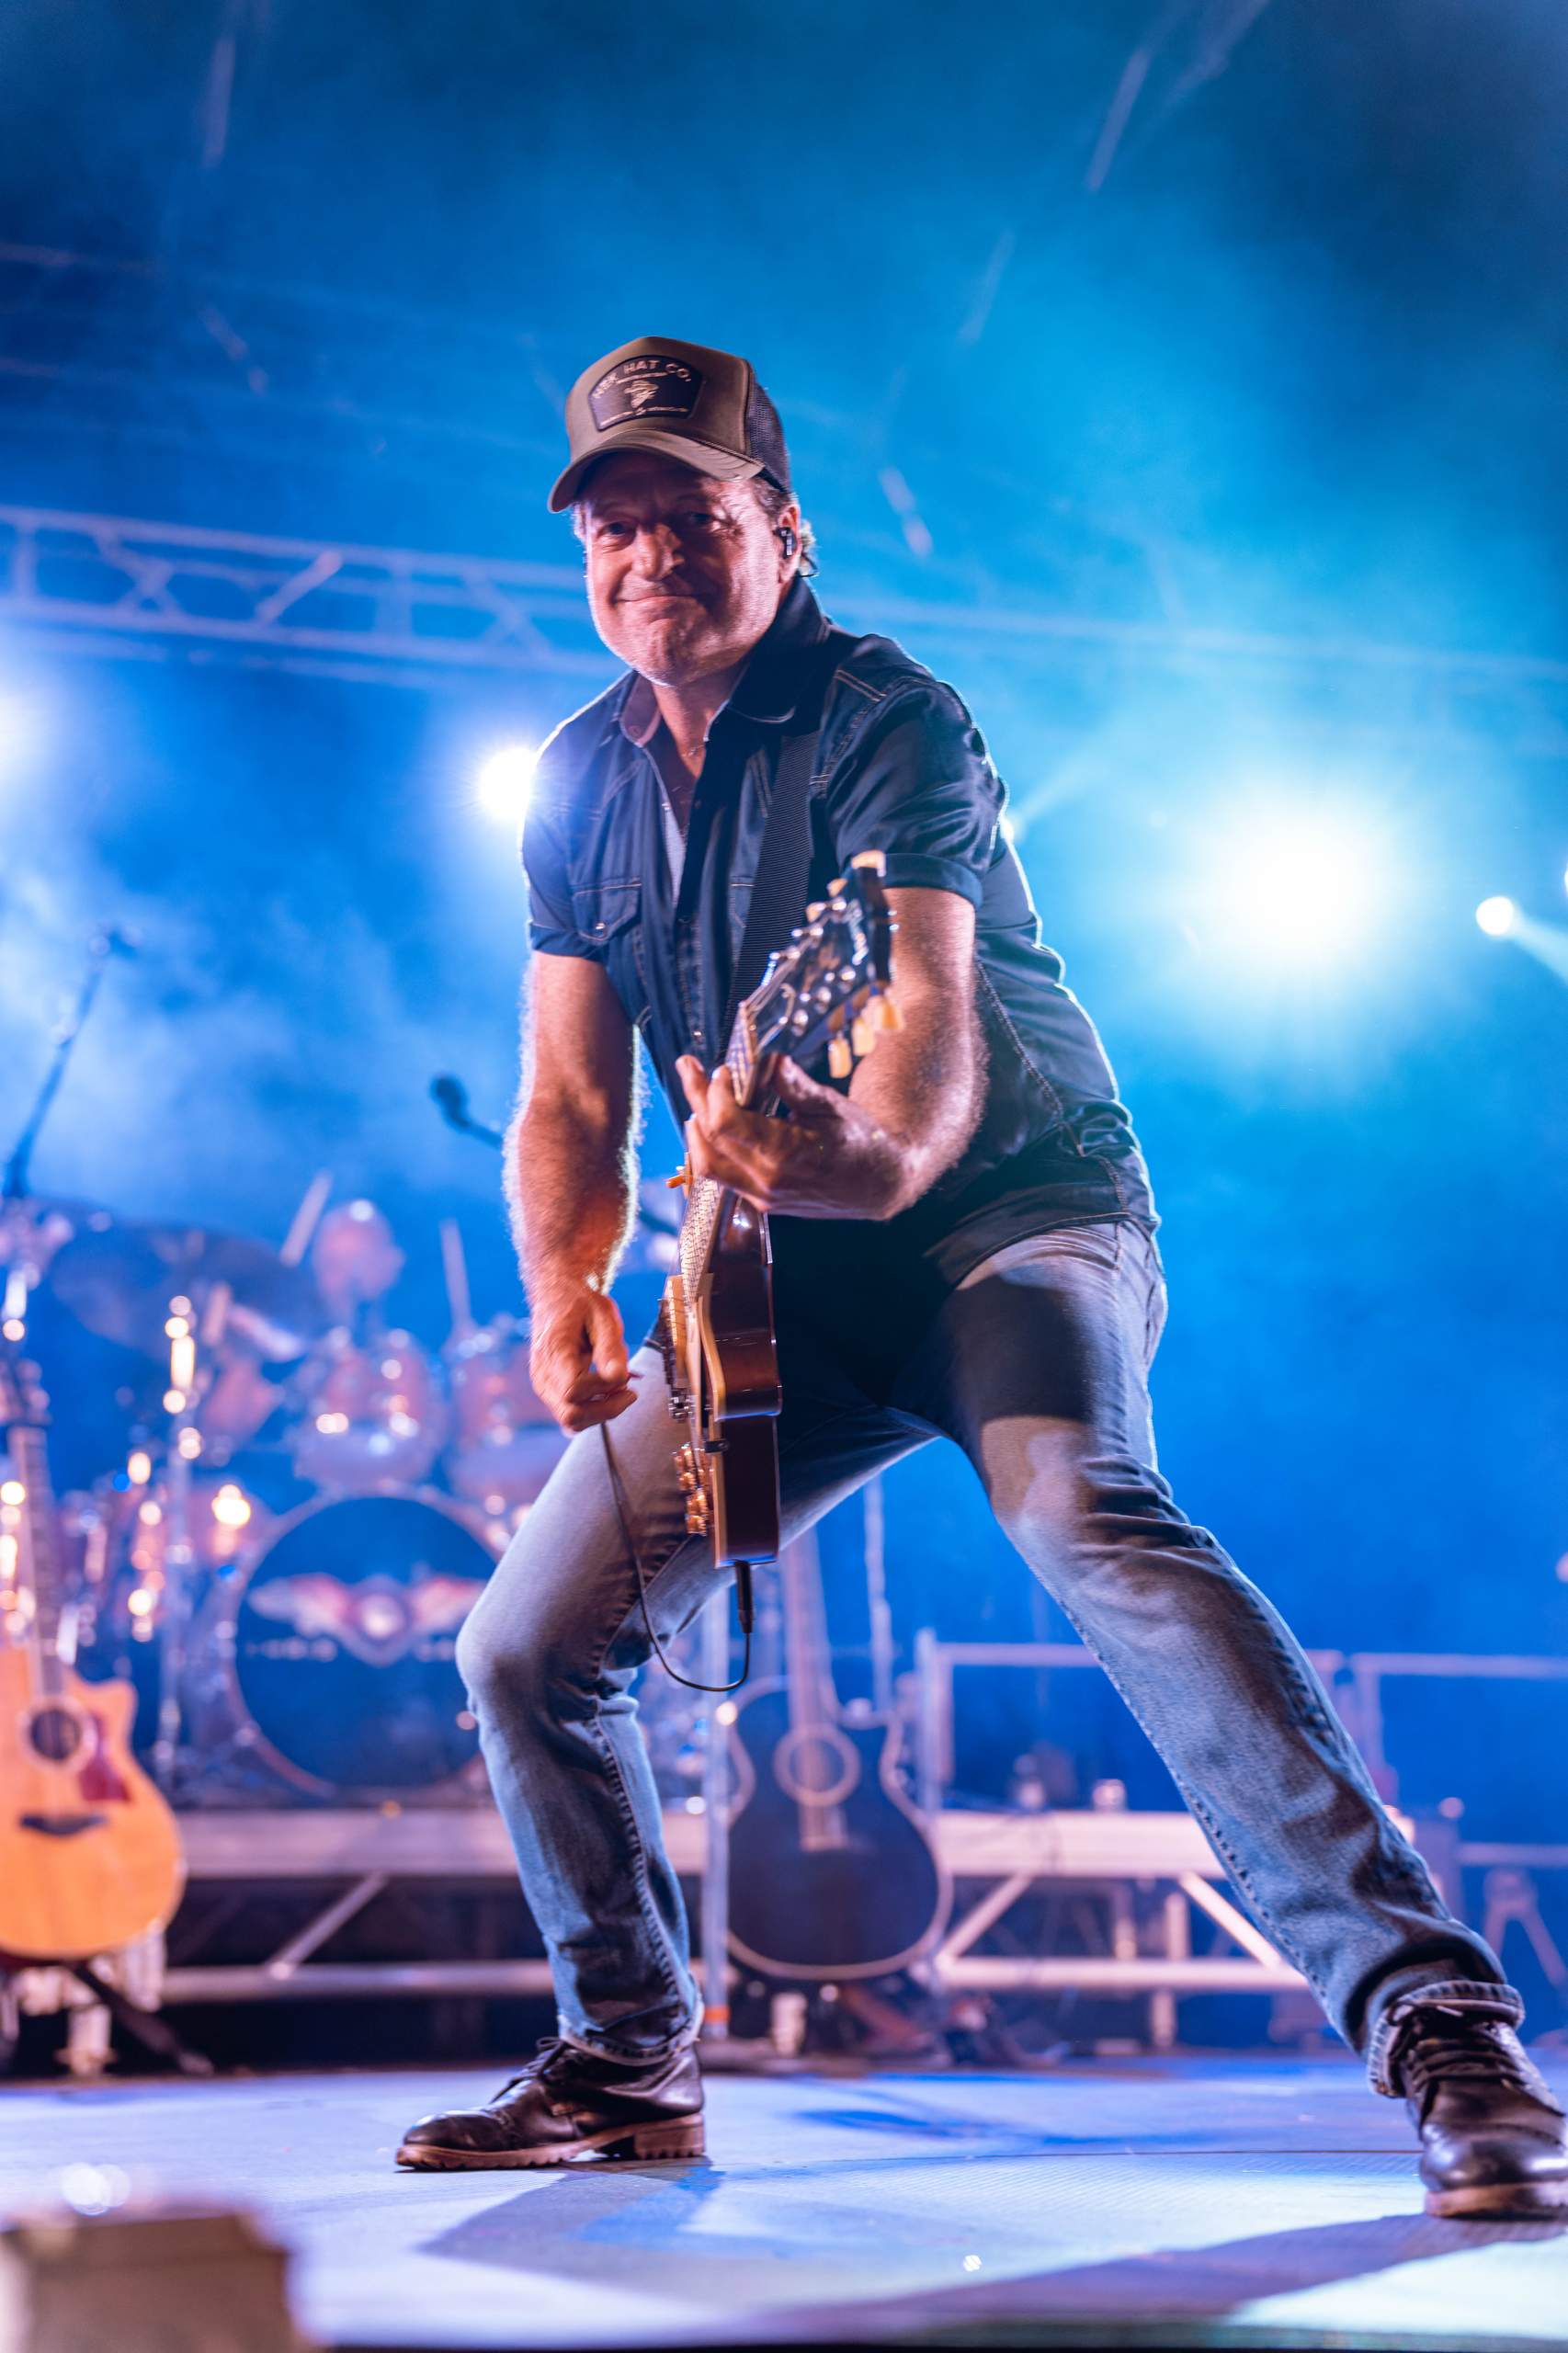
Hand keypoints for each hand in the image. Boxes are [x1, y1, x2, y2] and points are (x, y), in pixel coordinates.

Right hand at [528, 1284, 636, 1431]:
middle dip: (606, 1409)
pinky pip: (571, 1414)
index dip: (602, 1390)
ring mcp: (544, 1386)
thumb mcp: (603, 1314)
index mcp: (554, 1351)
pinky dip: (593, 1411)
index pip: (573, 1390)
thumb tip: (620, 1378)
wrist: (557, 1298)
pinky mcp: (550, 1392)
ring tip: (620, 1389)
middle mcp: (542, 1374)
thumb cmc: (581, 1304)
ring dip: (601, 1412)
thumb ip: (611, 1347)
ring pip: (571, 1421)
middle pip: (571, 1415)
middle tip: (630, 1391)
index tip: (623, 1375)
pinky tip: (607, 1393)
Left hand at [676, 1053, 906, 1218]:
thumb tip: (768, 1061)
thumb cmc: (861, 1142)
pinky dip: (711, 1144)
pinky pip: (721, 1174)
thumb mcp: (831, 1106)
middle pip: (709, 1141)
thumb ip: (794, 1086)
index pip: (725, 1124)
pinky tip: (713, 1121)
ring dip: (696, 1125)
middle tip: (689, 1068)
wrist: (878, 1184)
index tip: (722, 1071)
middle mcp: (767, 1182)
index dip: (714, 1093)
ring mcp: (762, 1197)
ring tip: (697, 1093)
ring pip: (707, 1163)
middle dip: (696, 1099)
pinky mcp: (761, 1202)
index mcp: (785, 1155)